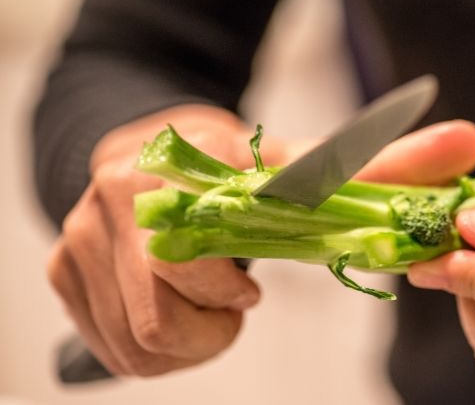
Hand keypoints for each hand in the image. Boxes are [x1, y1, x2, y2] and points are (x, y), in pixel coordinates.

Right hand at [46, 104, 287, 375]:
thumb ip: (307, 172)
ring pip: (136, 344)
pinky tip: (177, 317)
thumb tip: (375, 176)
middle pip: (158, 319)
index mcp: (162, 169)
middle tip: (234, 307)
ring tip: (207, 310)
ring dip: (187, 346)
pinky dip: (156, 353)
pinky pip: (113, 349)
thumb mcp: (255, 156)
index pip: (187, 257)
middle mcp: (111, 202)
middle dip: (210, 332)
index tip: (248, 292)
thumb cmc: (204, 162)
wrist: (138, 155)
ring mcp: (81, 241)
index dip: (224, 289)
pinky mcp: (65, 273)